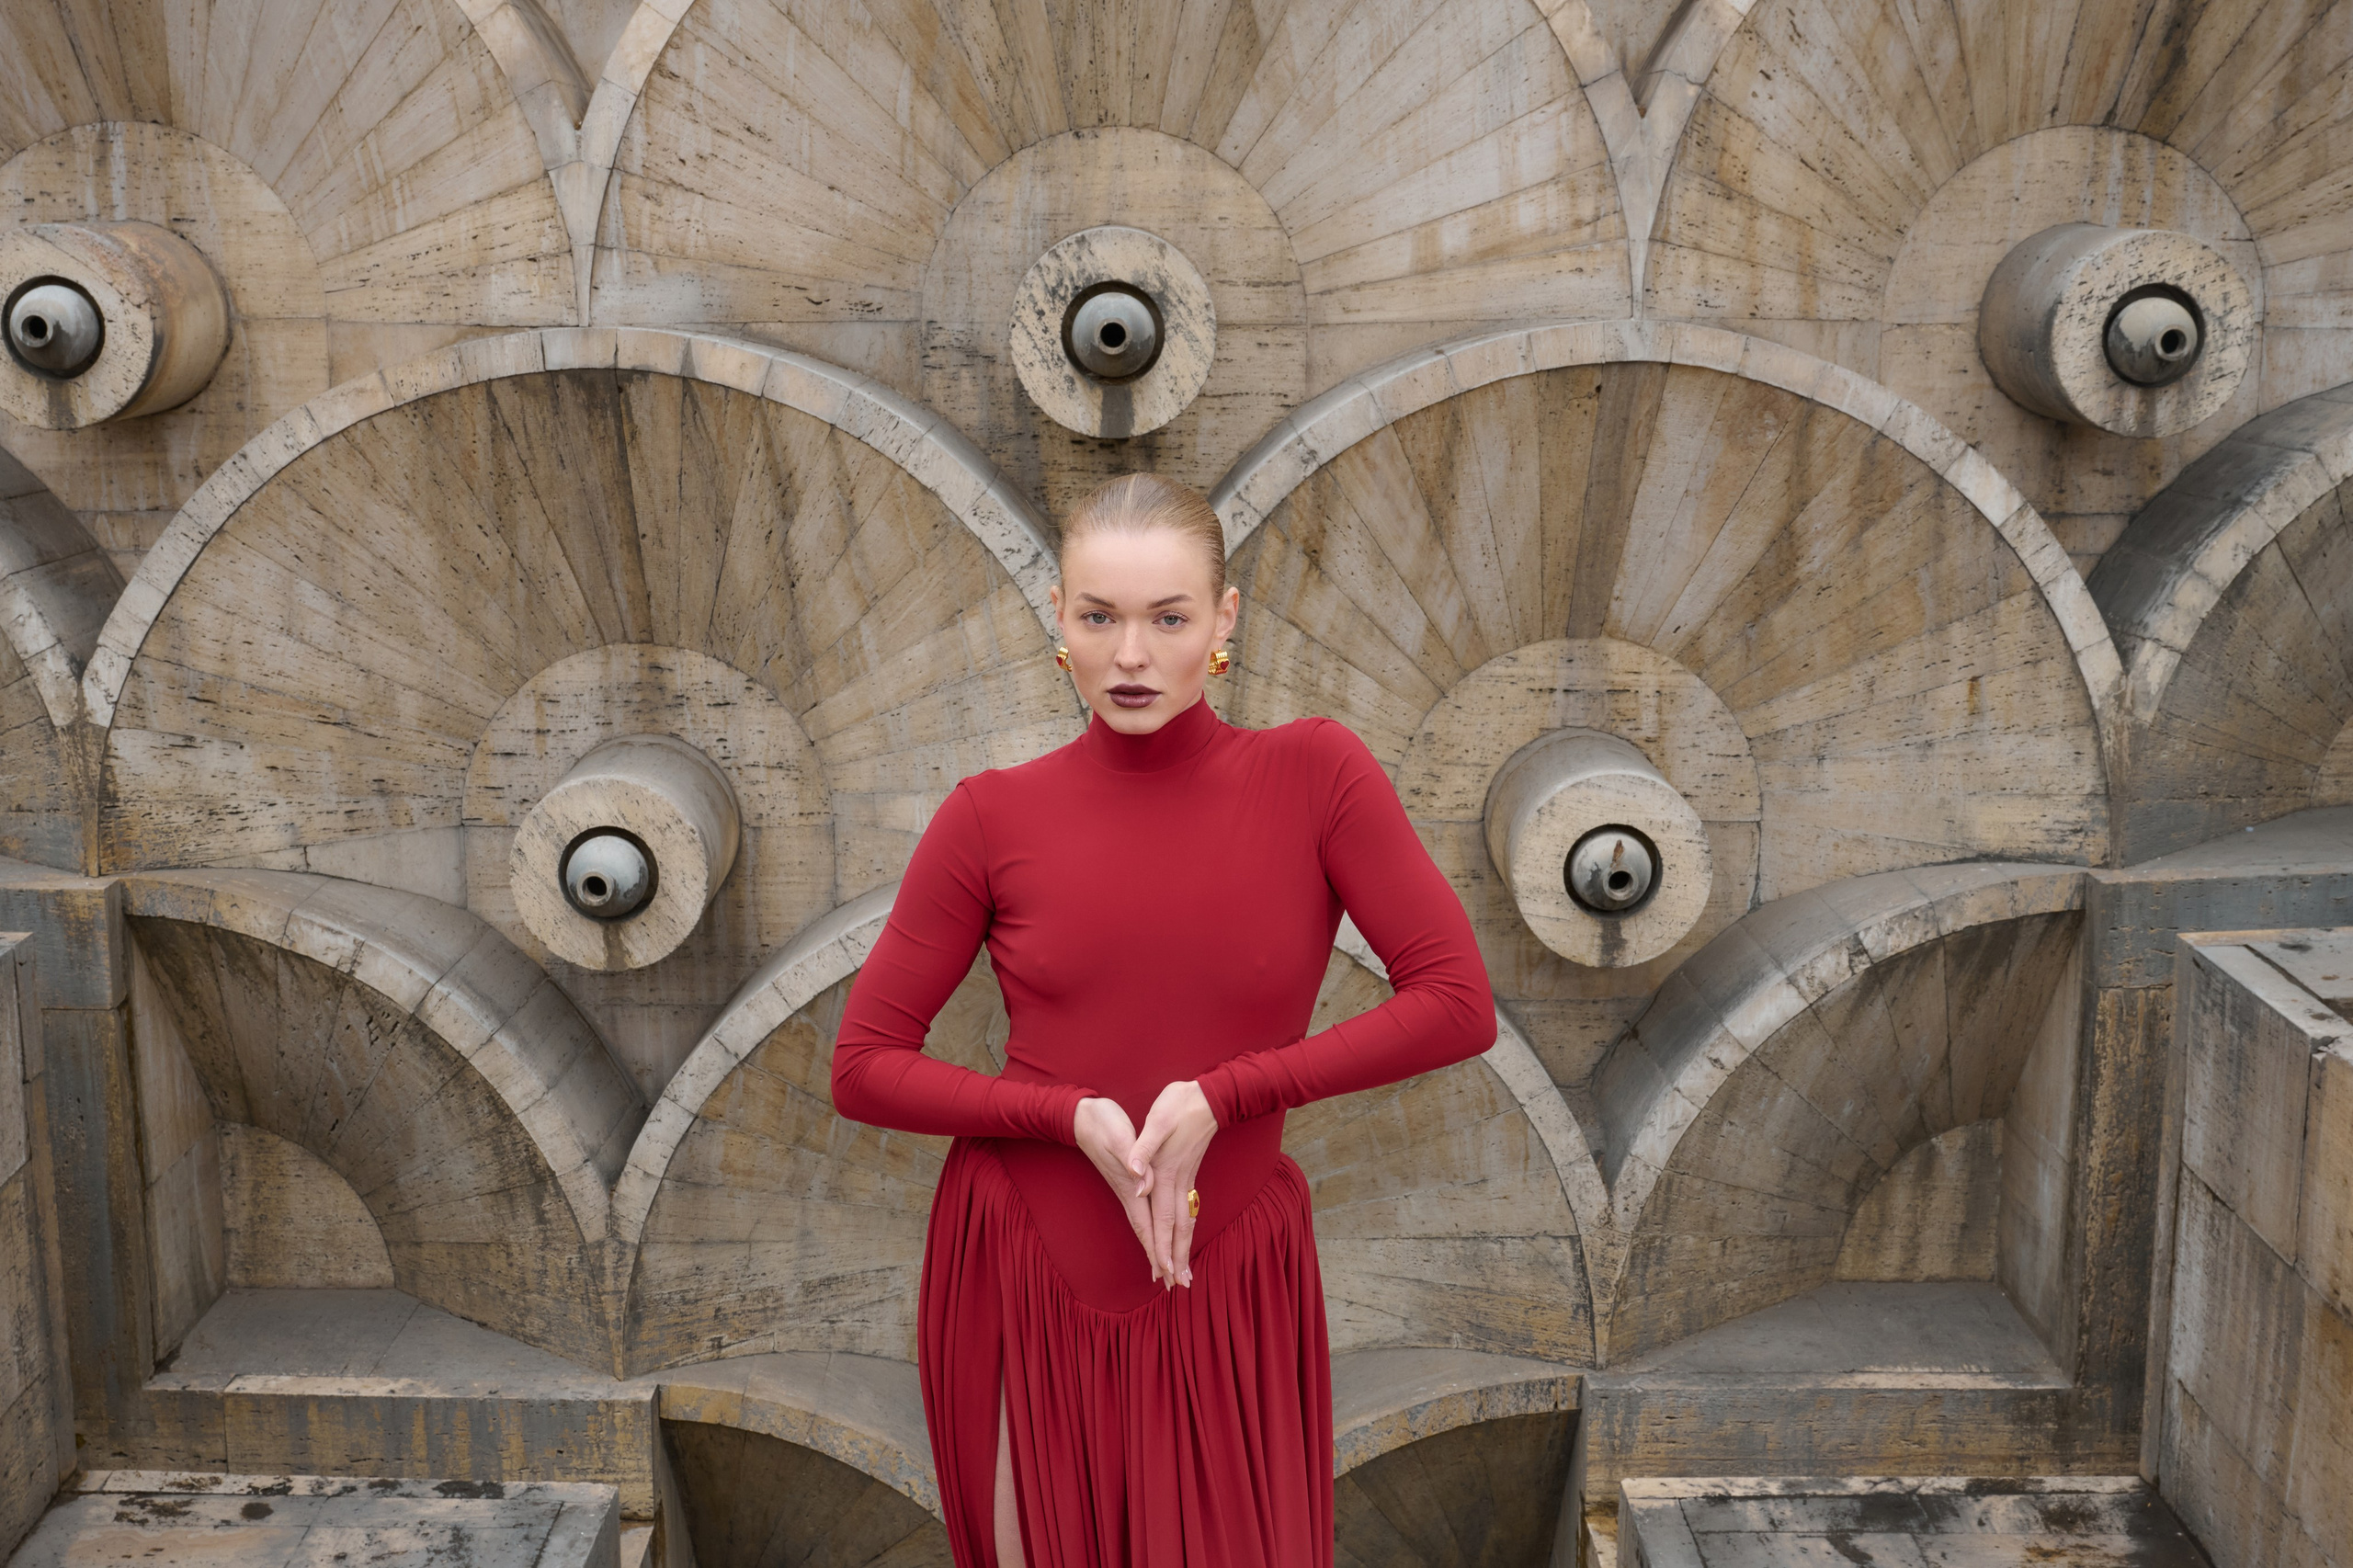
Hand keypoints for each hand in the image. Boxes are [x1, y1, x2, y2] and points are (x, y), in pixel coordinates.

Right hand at [1073, 1096, 1161, 1282]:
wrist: (1083, 1116)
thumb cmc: (1103, 1123)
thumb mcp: (1120, 1138)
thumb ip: (1133, 1161)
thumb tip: (1143, 1185)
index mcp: (1131, 1186)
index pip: (1148, 1226)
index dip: (1158, 1249)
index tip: (1168, 1274)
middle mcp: (1130, 1192)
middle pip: (1147, 1233)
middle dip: (1159, 1259)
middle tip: (1173, 1285)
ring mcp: (1128, 1188)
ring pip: (1145, 1225)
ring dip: (1156, 1248)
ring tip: (1165, 1270)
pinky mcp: (1128, 1180)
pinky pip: (1144, 1213)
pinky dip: (1151, 1230)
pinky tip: (1155, 1235)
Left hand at [1128, 1080, 1218, 1286]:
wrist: (1210, 1094)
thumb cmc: (1180, 1104)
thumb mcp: (1157, 1120)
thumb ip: (1143, 1150)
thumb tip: (1136, 1176)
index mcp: (1165, 1171)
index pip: (1163, 1217)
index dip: (1162, 1245)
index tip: (1164, 1272)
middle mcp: (1177, 1180)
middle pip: (1178, 1226)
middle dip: (1177, 1257)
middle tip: (1179, 1285)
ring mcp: (1187, 1178)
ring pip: (1186, 1220)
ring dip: (1185, 1246)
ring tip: (1185, 1271)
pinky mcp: (1190, 1172)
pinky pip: (1189, 1208)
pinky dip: (1188, 1228)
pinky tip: (1187, 1236)